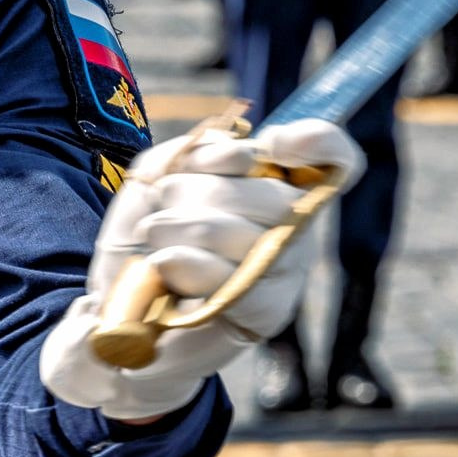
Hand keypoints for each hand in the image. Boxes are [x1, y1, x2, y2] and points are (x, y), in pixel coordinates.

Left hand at [39, 119, 364, 420]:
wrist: (122, 302)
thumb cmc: (151, 230)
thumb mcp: (164, 170)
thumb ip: (203, 150)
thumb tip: (249, 154)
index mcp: (278, 182)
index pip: (335, 157)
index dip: (320, 142)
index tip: (273, 145)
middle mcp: (295, 227)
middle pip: (278, 198)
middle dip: (202, 191)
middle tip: (165, 198)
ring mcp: (286, 273)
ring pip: (250, 239)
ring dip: (182, 226)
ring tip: (154, 234)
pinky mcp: (267, 314)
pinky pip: (237, 284)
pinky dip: (188, 265)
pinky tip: (163, 263)